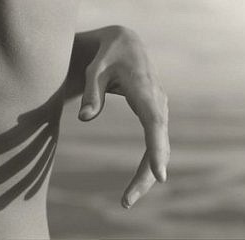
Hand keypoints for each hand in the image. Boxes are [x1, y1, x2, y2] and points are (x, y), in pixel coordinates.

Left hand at [77, 26, 169, 208]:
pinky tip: (139, 181)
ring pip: (160, 144)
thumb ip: (91, 92)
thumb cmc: (108, 55)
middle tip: (127, 201)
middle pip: (159, 141)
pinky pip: (156, 140)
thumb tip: (85, 119)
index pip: (153, 122)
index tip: (160, 175)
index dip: (156, 148)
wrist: (125, 42)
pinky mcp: (155, 112)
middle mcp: (157, 100)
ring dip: (147, 172)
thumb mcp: (94, 69)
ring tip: (128, 199)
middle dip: (147, 172)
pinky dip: (149, 161)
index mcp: (143, 88)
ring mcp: (159, 107)